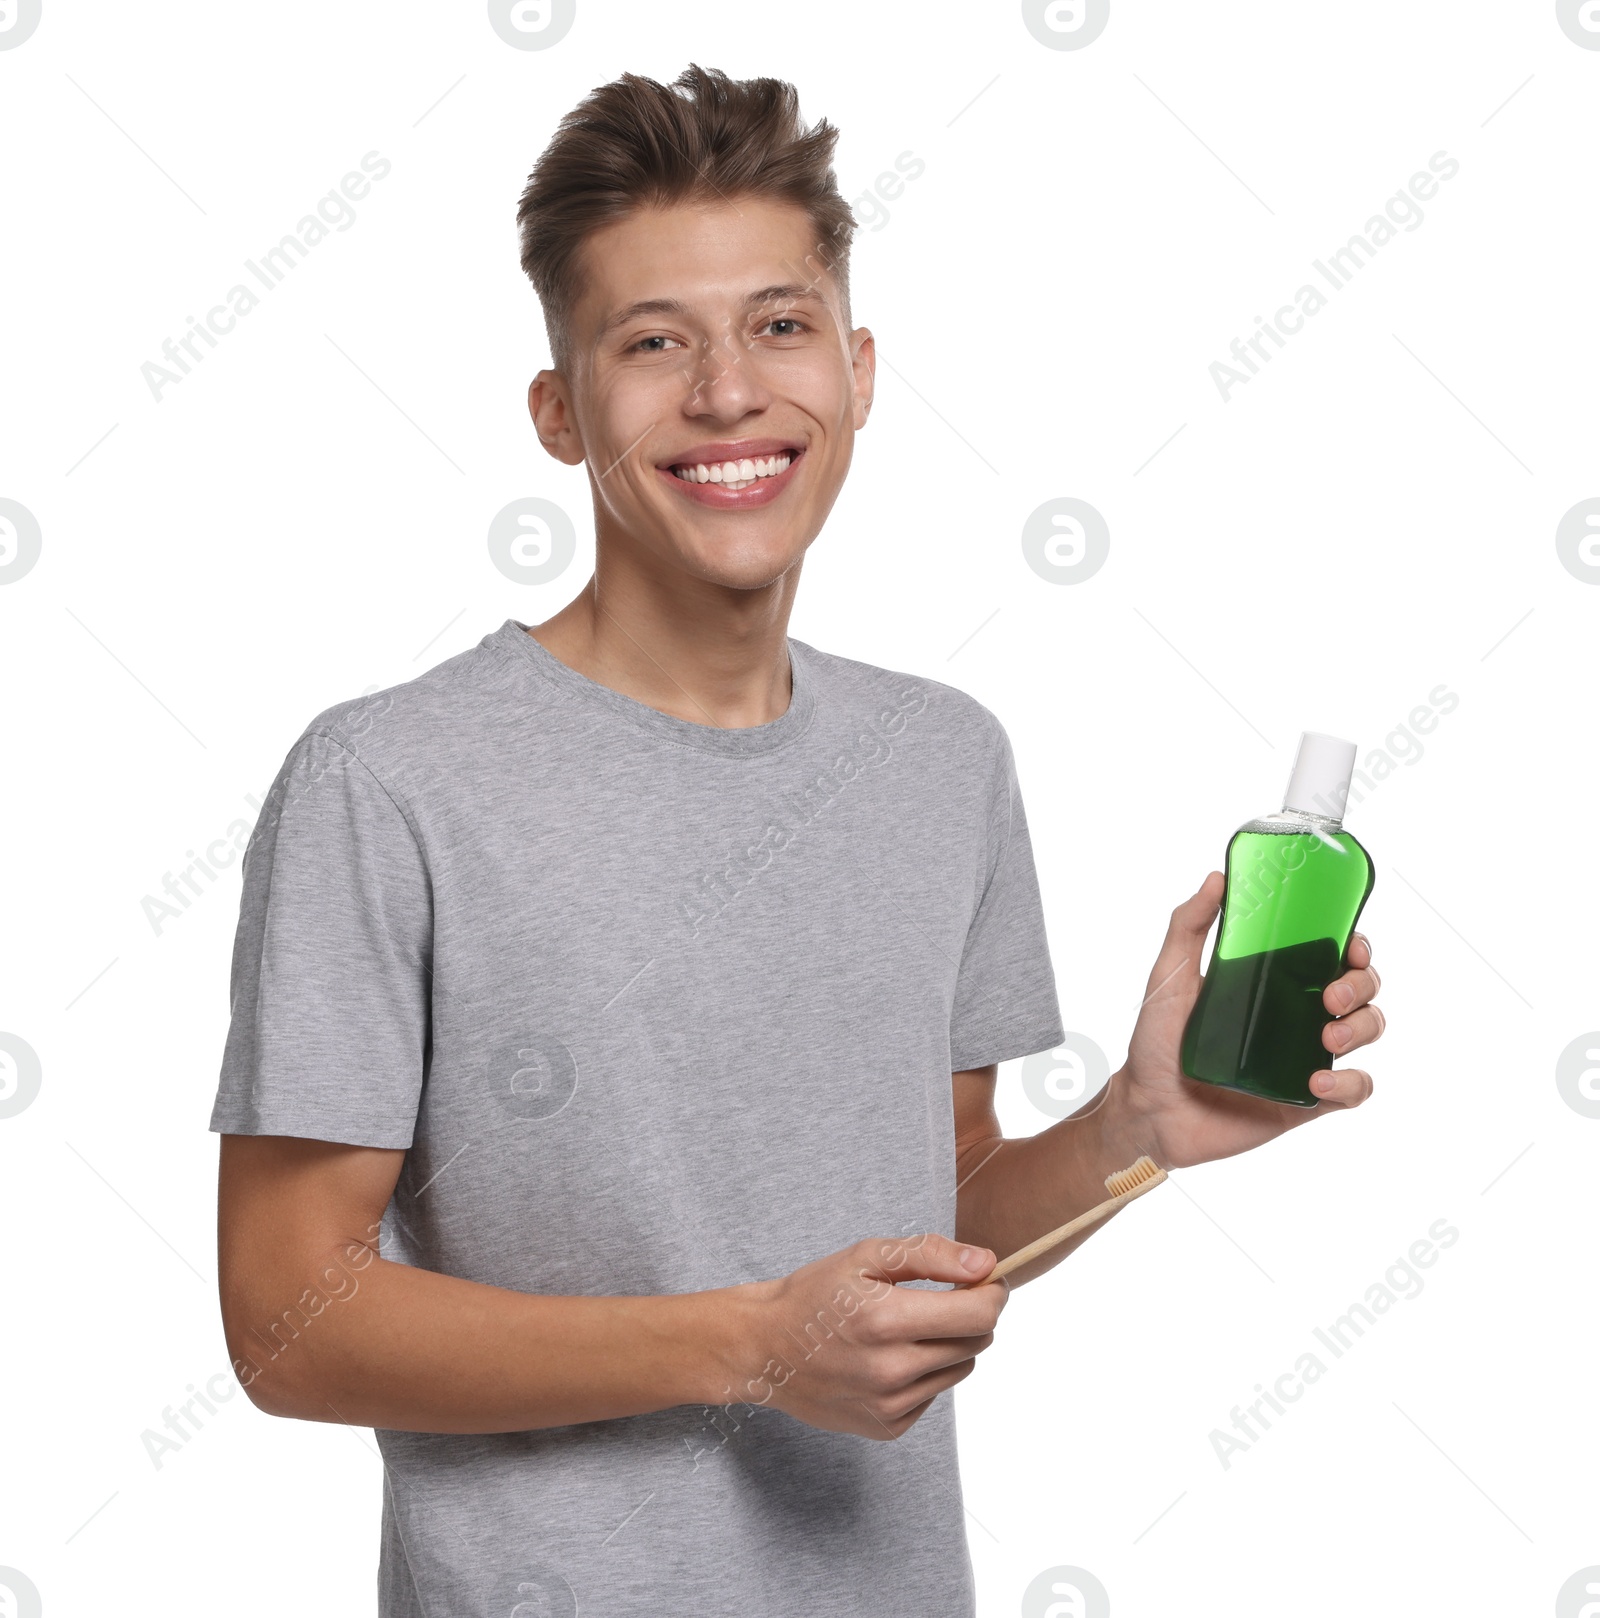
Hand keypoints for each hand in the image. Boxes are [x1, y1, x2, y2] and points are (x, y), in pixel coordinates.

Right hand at [724, 1234, 1008, 1439]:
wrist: (764, 1349)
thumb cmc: (814, 1295)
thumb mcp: (866, 1257)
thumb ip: (930, 1254)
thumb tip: (985, 1263)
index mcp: (886, 1321)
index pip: (978, 1314)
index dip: (994, 1292)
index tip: (987, 1279)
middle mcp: (891, 1371)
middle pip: (976, 1342)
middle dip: (971, 1313)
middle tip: (945, 1294)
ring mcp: (890, 1405)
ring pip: (960, 1369)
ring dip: (950, 1343)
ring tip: (910, 1326)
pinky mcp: (888, 1427)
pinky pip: (934, 1394)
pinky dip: (926, 1371)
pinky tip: (891, 1356)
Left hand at [1105, 871, 1384, 1170]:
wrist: (1149, 1108)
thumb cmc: (1156, 1041)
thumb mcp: (1169, 975)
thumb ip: (1189, 926)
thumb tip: (1217, 878)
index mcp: (1274, 979)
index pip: (1332, 953)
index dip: (1355, 945)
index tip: (1350, 944)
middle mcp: (1297, 1013)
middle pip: (1361, 987)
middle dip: (1361, 984)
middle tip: (1330, 996)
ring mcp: (1304, 1055)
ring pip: (1367, 1030)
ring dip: (1362, 1027)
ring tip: (1326, 1037)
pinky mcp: (1306, 1099)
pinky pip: (1354, 1090)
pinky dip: (1350, 1084)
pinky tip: (1318, 1082)